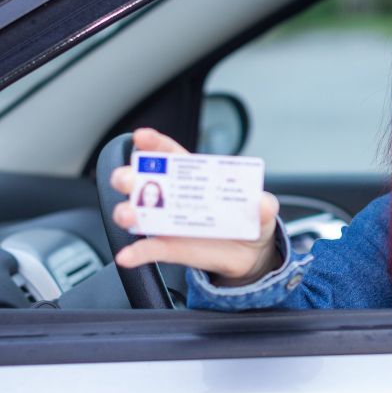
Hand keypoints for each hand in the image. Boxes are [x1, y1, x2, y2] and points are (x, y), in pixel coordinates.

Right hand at [109, 127, 280, 285]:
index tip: (141, 137)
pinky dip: (136, 252)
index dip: (155, 144)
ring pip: (137, 213)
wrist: (252, 254)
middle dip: (129, 176)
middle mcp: (176, 197)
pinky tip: (127, 255)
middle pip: (144, 180)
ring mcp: (169, 222)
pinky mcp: (170, 248)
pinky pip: (147, 250)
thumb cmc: (252, 219)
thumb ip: (265, 205)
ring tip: (128, 214)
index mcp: (197, 178)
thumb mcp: (264, 209)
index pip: (172, 155)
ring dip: (126, 211)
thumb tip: (264, 203)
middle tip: (129, 179)